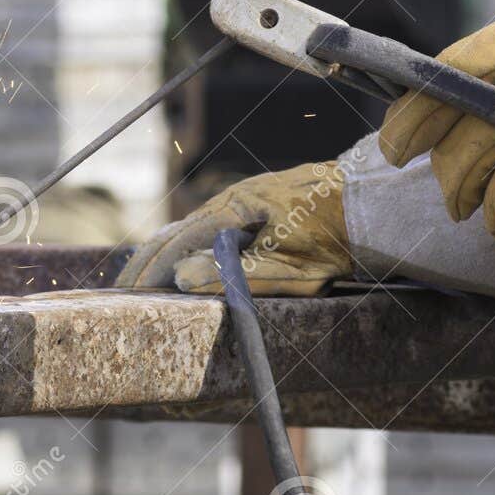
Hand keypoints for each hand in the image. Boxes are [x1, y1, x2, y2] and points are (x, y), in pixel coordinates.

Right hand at [116, 162, 347, 294]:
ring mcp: (242, 199)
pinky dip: (184, 244)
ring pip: (189, 228)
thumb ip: (232, 275)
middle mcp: (232, 199)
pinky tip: (178, 260)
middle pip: (175, 233)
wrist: (373, 205)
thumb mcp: (287, 268)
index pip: (177, 243)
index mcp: (234, 210)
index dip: (149, 271)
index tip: (127, 294)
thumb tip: (180, 276)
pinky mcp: (252, 204)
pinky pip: (207, 226)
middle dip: (145, 263)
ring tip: (139, 280)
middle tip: (121, 292)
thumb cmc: (334, 240)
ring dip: (162, 254)